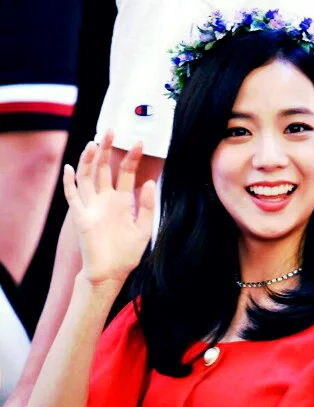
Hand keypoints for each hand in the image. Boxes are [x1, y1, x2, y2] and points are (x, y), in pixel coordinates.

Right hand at [63, 132, 155, 286]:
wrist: (111, 273)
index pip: (126, 173)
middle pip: (104, 168)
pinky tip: (71, 168)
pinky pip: (72, 197)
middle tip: (111, 130)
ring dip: (89, 160)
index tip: (140, 143)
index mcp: (122, 202)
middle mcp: (105, 200)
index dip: (132, 158)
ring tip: (95, 143)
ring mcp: (92, 207)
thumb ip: (146, 206)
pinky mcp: (80, 217)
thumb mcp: (143, 228)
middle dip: (107, 149)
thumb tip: (149, 182)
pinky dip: (69, 182)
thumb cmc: (126, 253)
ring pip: (87, 177)